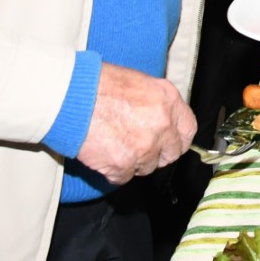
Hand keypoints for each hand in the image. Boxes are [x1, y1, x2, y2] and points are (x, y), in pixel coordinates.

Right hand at [76, 63, 195, 183]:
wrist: (71, 95)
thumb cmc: (100, 84)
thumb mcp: (141, 83)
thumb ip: (158, 104)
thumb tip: (164, 120)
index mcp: (168, 100)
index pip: (188, 130)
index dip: (177, 139)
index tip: (169, 142)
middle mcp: (162, 124)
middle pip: (170, 153)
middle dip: (156, 153)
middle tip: (137, 146)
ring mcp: (144, 147)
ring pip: (147, 167)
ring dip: (133, 161)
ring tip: (115, 144)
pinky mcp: (122, 164)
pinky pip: (123, 177)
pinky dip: (113, 171)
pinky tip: (104, 154)